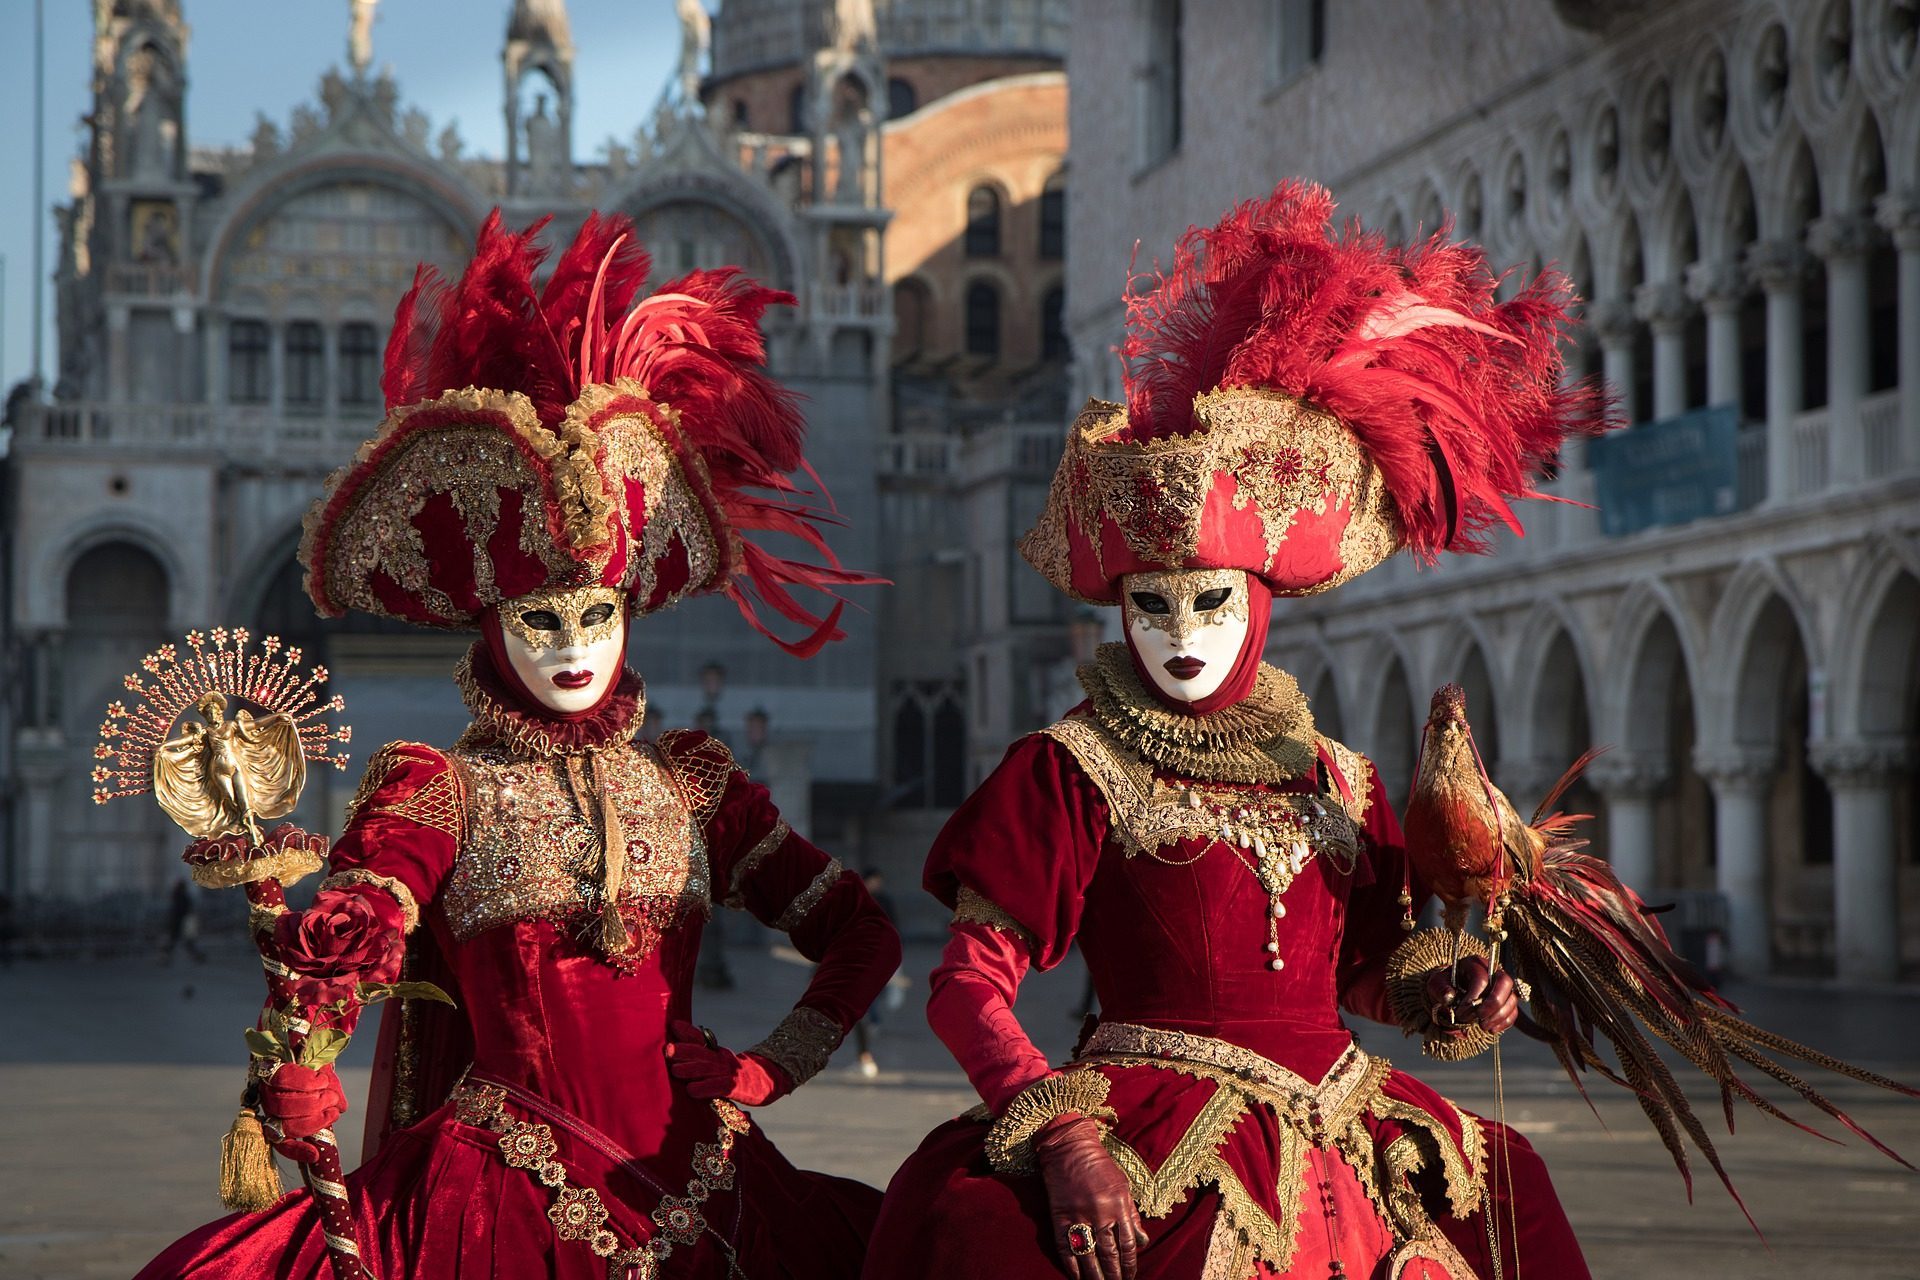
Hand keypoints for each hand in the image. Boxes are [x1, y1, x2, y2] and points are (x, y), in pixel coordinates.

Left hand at [257, 1063, 346, 1160]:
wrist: (304, 1036)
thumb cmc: (316, 1066)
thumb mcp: (327, 1087)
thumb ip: (332, 1100)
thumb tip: (341, 1110)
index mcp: (281, 1117)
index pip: (282, 1142)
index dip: (296, 1151)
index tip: (315, 1154)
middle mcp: (270, 1106)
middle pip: (288, 1124)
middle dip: (315, 1119)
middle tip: (332, 1105)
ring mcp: (267, 1089)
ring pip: (287, 1106)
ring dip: (314, 1100)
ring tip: (328, 1091)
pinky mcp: (269, 1069)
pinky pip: (287, 1081)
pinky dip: (308, 1081)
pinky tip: (321, 1077)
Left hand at [664, 1020, 791, 1105]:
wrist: (765, 1081)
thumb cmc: (731, 1073)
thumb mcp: (715, 1060)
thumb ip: (697, 1050)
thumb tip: (675, 1036)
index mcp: (715, 1051)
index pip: (700, 1039)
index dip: (687, 1032)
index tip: (674, 1025)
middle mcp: (720, 1059)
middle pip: (701, 1053)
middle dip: (684, 1051)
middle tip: (669, 1049)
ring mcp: (727, 1073)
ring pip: (707, 1070)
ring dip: (691, 1069)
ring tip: (676, 1070)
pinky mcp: (733, 1088)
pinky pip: (717, 1087)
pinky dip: (704, 1088)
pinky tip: (692, 1090)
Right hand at [1033, 1114, 1148, 1279]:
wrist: (1069, 1148)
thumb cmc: (1100, 1166)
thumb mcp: (1123, 1187)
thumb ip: (1132, 1215)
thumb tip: (1143, 1242)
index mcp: (1119, 1204)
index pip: (1128, 1244)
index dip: (1130, 1264)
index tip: (1130, 1276)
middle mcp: (1100, 1212)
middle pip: (1109, 1254)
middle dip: (1115, 1274)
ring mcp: (1078, 1215)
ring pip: (1089, 1255)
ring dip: (1095, 1275)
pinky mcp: (1059, 1216)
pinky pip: (1066, 1247)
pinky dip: (1071, 1266)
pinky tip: (1077, 1277)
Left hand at [1423, 955, 1517, 1034]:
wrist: (1451, 993)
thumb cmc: (1444, 986)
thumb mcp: (1436, 984)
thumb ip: (1440, 989)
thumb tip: (1448, 997)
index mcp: (1474, 964)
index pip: (1481, 978)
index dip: (1474, 997)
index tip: (1462, 1012)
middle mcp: (1492, 971)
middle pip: (1504, 983)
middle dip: (1493, 1003)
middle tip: (1479, 1018)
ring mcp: (1502, 986)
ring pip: (1511, 999)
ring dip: (1499, 1016)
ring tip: (1483, 1026)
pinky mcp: (1507, 1000)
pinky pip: (1513, 1012)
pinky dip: (1504, 1022)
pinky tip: (1491, 1029)